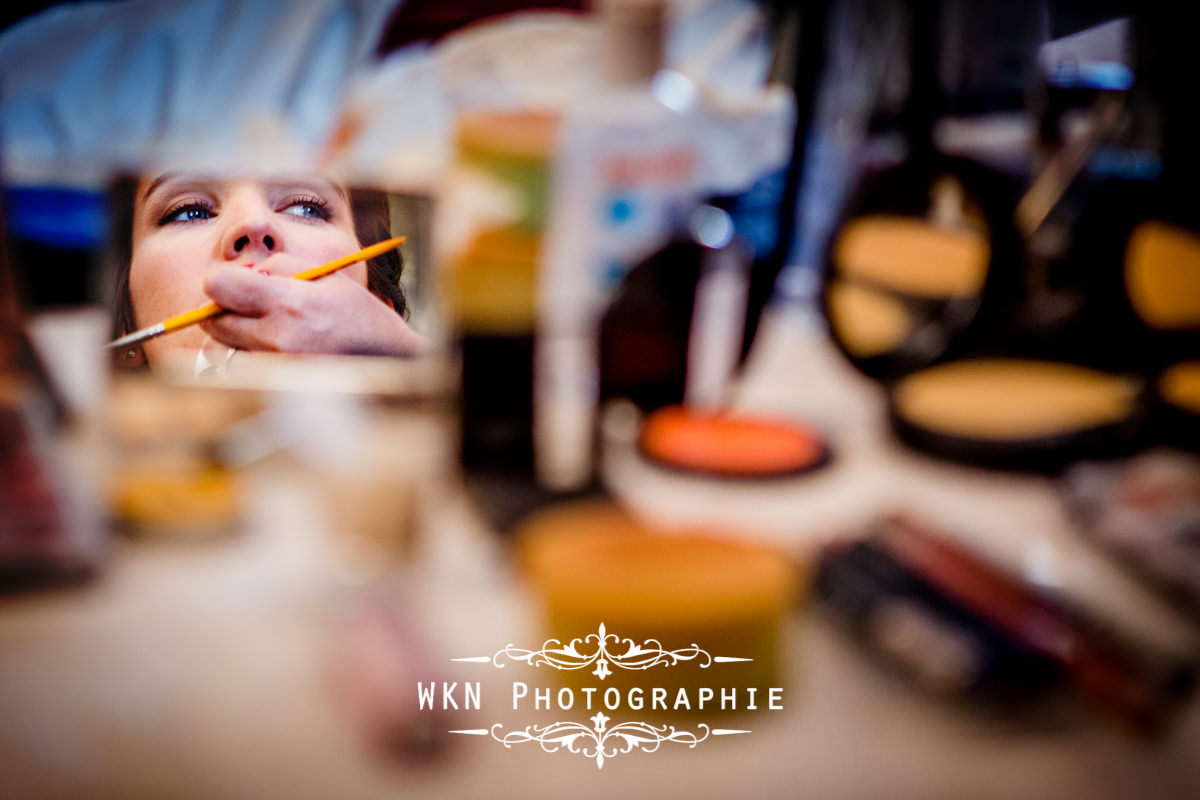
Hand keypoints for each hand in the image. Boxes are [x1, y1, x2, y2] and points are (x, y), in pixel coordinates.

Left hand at [197, 258, 425, 355]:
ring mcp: (276, 368)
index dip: (220, 281)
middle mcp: (279, 337)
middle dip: (223, 310)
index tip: (233, 284)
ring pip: (222, 349)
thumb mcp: (326, 276)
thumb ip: (278, 265)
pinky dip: (248, 360)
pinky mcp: (277, 388)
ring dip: (234, 338)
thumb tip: (240, 272)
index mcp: (291, 302)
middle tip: (249, 308)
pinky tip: (273, 353)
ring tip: (266, 332)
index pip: (219, 286)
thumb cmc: (357, 314)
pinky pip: (240, 370)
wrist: (389, 360)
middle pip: (213, 320)